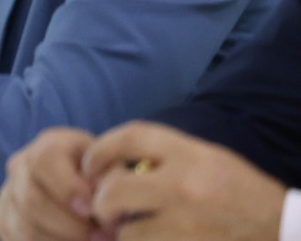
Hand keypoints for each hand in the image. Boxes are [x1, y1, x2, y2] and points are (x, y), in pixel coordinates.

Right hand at [0, 128, 98, 240]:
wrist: (76, 190)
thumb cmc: (99, 177)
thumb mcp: (109, 168)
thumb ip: (112, 177)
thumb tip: (109, 198)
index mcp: (50, 145)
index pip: (44, 160)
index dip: (67, 188)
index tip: (91, 209)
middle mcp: (22, 165)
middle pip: (32, 199)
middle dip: (72, 225)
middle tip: (103, 235)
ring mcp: (10, 193)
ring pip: (27, 226)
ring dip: (64, 240)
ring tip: (93, 240)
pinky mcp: (6, 220)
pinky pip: (23, 240)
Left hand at [83, 122, 284, 240]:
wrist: (279, 226)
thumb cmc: (237, 189)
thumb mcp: (204, 156)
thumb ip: (161, 154)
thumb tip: (111, 163)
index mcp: (188, 154)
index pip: (129, 138)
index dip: (100, 150)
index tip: (89, 165)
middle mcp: (183, 186)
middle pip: (115, 189)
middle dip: (102, 201)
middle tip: (105, 208)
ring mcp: (186, 223)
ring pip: (128, 231)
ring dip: (125, 233)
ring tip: (133, 229)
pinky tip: (151, 237)